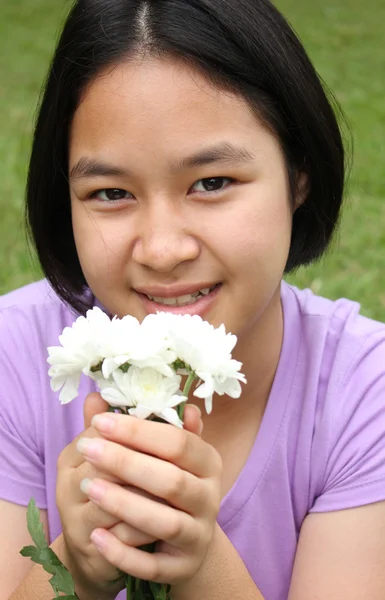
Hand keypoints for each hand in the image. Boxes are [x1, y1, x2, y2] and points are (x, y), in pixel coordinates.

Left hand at [77, 403, 222, 586]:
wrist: (184, 539)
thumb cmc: (168, 484)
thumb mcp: (162, 454)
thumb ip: (141, 426)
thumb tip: (103, 395)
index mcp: (208, 462)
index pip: (178, 442)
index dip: (139, 431)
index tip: (101, 422)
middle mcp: (209, 498)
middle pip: (171, 480)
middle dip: (126, 462)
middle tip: (87, 448)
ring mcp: (199, 534)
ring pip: (165, 522)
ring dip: (124, 504)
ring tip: (86, 486)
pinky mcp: (184, 567)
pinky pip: (154, 566)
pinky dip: (124, 553)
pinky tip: (96, 536)